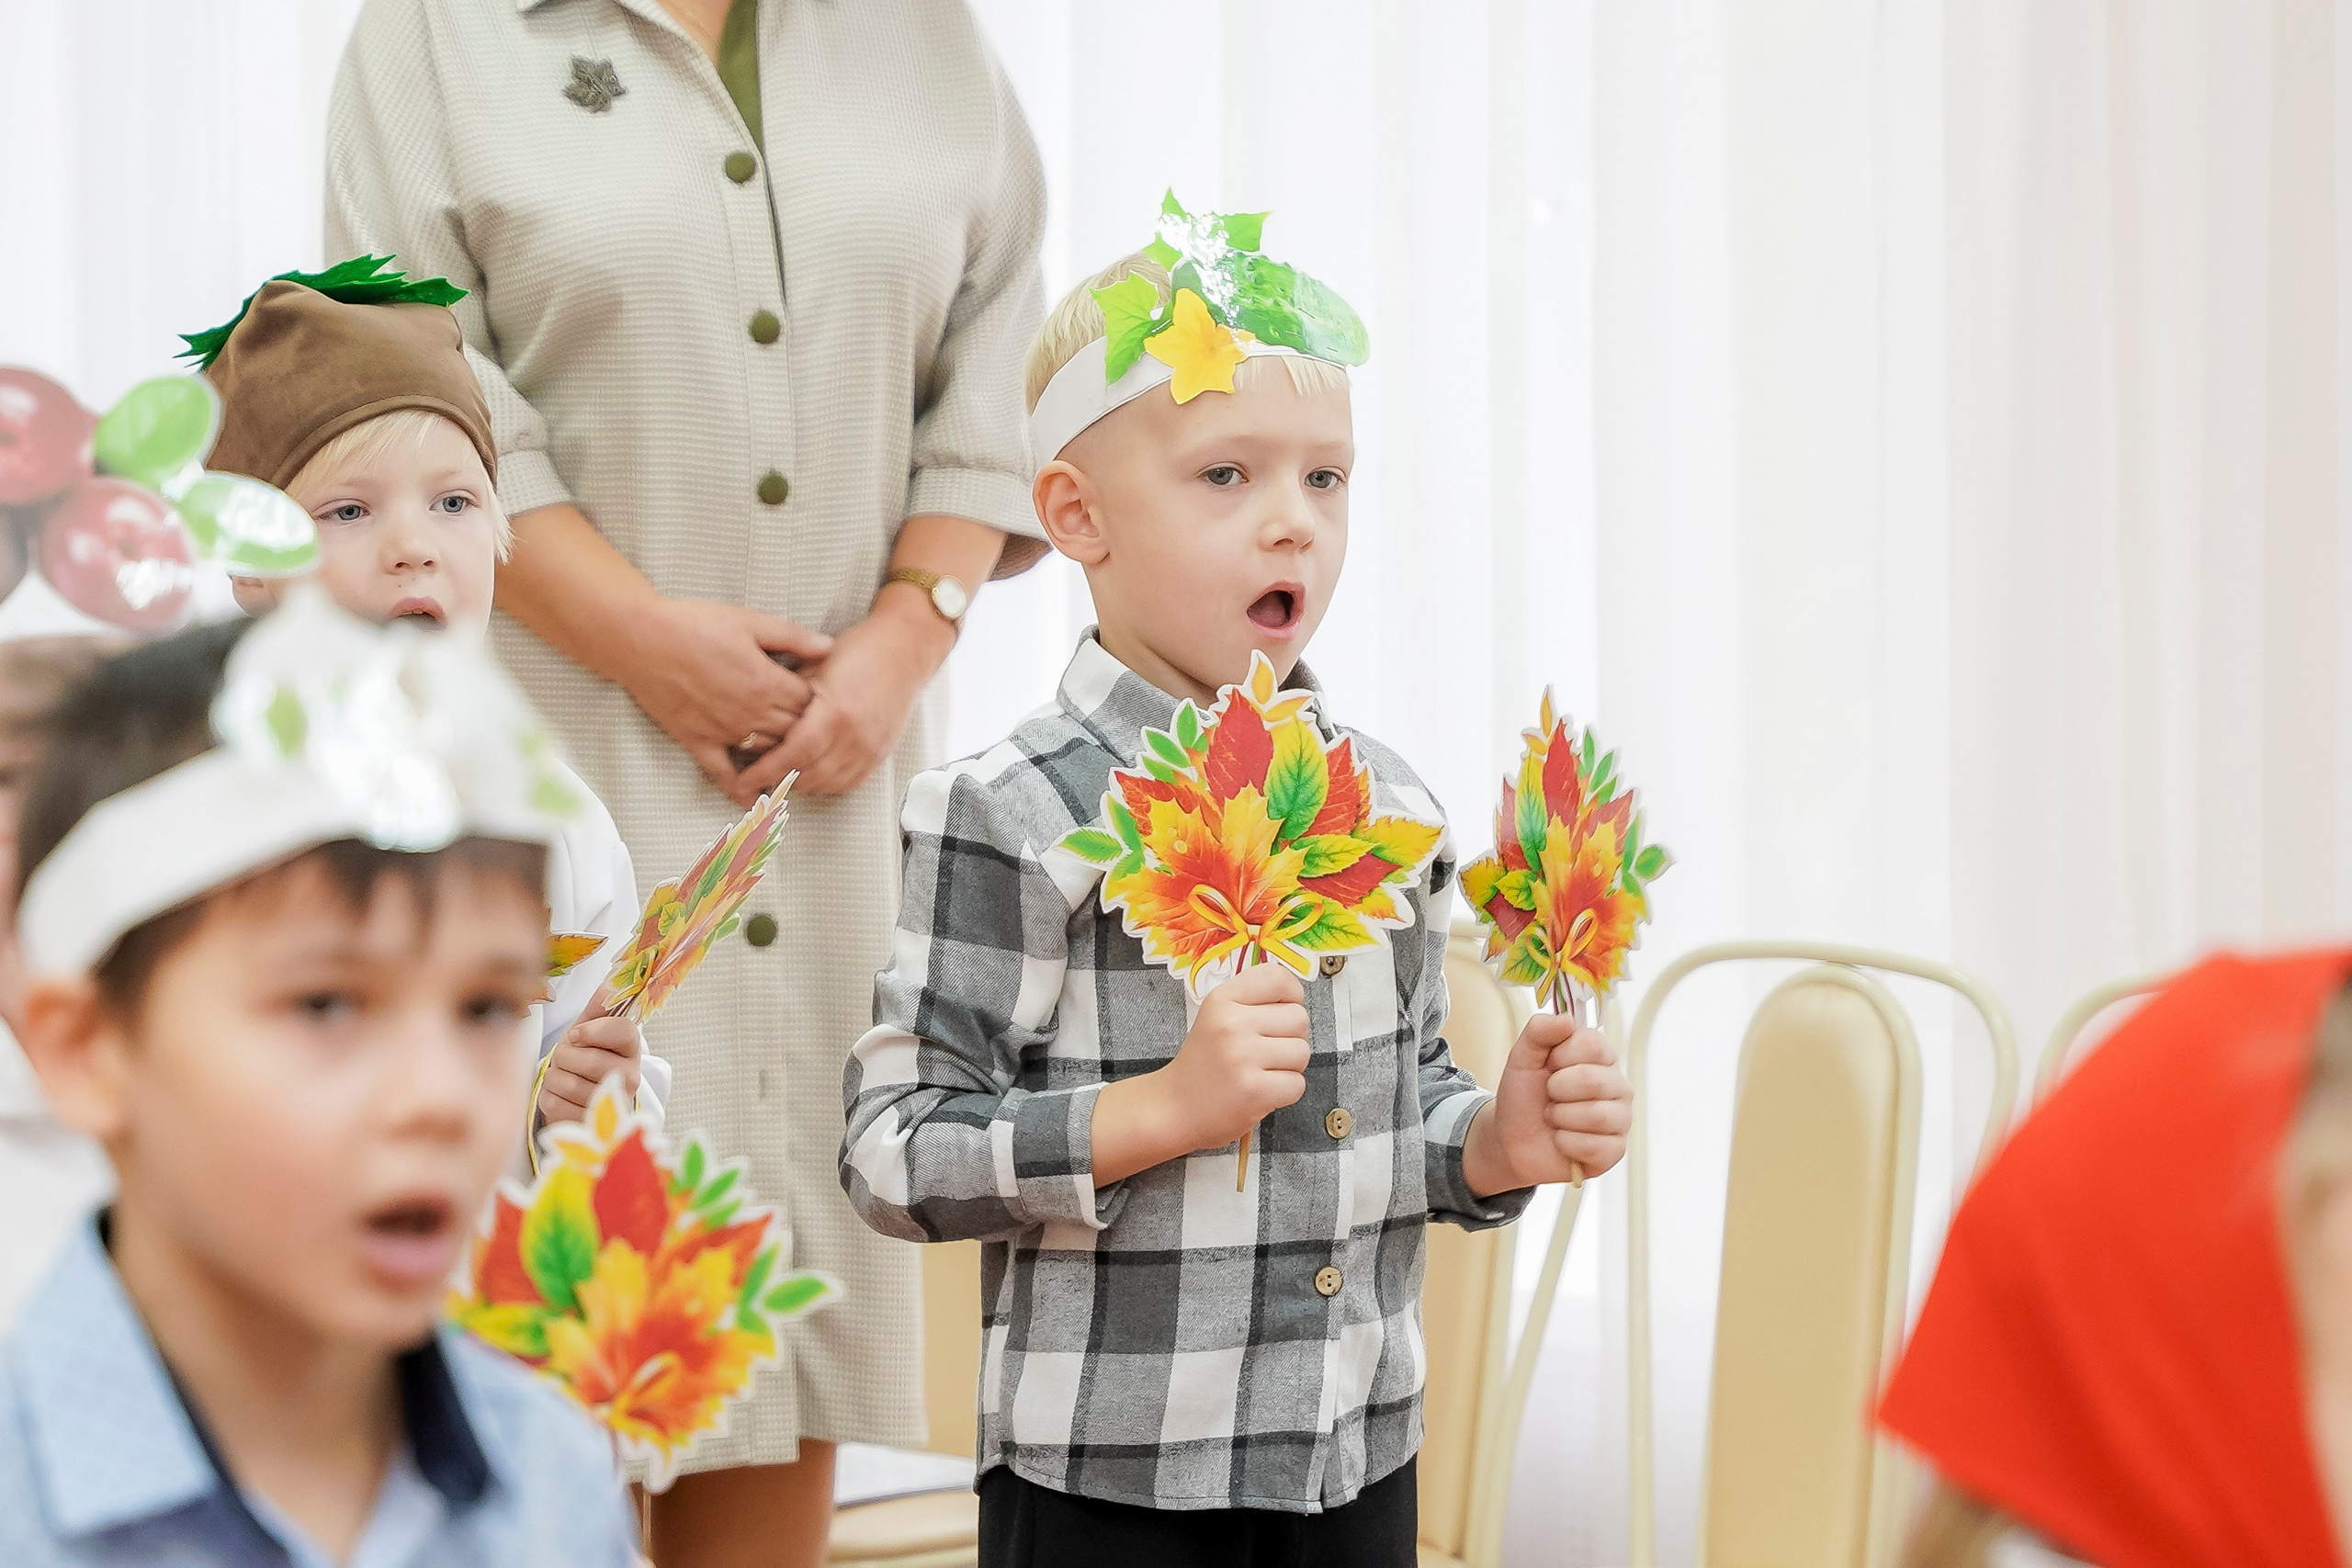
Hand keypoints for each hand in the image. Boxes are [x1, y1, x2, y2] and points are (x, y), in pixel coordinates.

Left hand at [536, 1015, 644, 1125]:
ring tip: (562, 1077)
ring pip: (569, 1084)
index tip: (577, 1035)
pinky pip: (555, 1105)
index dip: (593, 1030)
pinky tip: (559, 1096)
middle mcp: (630, 1078)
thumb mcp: (590, 1030)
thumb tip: (609, 986)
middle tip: (566, 1059)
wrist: (579, 1098)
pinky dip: (548, 1097)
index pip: (623, 1032)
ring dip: (554, 1077)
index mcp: (632, 1049)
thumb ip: (598, 1008)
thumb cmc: (585, 1058)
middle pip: (590, 1061)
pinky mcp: (590, 1125)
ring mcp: (613, 1105)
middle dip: (565, 1056)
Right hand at [611, 597, 832, 799]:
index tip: (821, 696)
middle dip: (807, 729)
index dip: (819, 700)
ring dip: (783, 755)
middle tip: (815, 728)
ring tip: (798, 759)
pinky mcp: (697, 741)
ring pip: (767, 753)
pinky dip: (739, 788)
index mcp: (766, 683)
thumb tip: (828, 646)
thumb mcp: (749, 621)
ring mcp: (724, 731)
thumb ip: (791, 636)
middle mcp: (750, 714)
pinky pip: (722, 772)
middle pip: (795, 732)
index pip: (810, 703)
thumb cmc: (694, 624)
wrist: (641, 639)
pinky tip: (750, 800)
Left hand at [741, 591, 951, 802]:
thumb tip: (758, 721)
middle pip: (807, 776)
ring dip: (801, 784)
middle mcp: (855, 737)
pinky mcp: (880, 755)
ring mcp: (870, 749)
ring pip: (826, 785)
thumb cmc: (860, 652)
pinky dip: (826, 785)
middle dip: (778, 780)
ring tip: (780, 777)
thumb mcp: (815, 667)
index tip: (743, 782)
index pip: (792, 756)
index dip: (764, 773)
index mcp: (834, 713)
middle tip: (755, 780)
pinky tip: (812, 776)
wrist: (904, 651)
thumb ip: (788, 697)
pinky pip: (848, 784)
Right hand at [1160, 964, 1312, 1149]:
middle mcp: (1232, 1024)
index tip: (1282, 1009)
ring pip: (1302, 1052)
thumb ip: (1252, 1001)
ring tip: (1262, 1071)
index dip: (1292, 994)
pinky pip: (1297, 1084)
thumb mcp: (1216, 1016)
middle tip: (1265, 1051)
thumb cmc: (1204, 1061)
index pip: (1278, 978)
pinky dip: (1285, 1091)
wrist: (1175, 1107)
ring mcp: (1243, 1058)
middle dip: (1291, 1037)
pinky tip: (1262, 1090)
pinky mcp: (1255, 1091)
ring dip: (1289, 1066)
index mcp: (1222, 999)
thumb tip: (1296, 996)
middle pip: (1299, 1018)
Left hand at [1465, 1014, 1631, 1195]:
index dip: (1561, 1056)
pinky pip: (1593, 1146)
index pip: (1593, 1044)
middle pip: (1594, 1081)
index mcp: (1600, 1056)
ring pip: (1596, 1115)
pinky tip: (1561, 1140)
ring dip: (1560, 1118)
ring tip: (1555, 1118)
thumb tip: (1566, 1020)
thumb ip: (1539, 1031)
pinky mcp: (1615, 1150)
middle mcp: (1617, 1085)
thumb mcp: (1522, 1057)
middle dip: (1557, 1090)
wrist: (1512, 1140)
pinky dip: (1565, 1143)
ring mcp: (1620, 1118)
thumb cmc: (1523, 1096)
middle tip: (1549, 1096)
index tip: (1549, 1066)